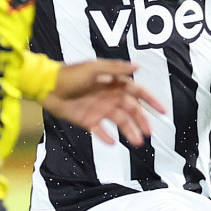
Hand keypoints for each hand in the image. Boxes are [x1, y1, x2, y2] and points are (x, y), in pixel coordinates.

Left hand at [42, 59, 167, 146]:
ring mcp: (99, 110)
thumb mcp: (94, 68)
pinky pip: (100, 131)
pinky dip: (107, 137)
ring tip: (136, 142)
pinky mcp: (88, 121)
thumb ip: (116, 68)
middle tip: (149, 133)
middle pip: (131, 110)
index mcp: (114, 83)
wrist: (47, 86)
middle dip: (142, 121)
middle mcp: (109, 97)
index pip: (137, 92)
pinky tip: (113, 143)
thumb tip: (138, 67)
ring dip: (129, 132)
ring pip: (120, 122)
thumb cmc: (70, 74)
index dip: (151, 101)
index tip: (163, 111)